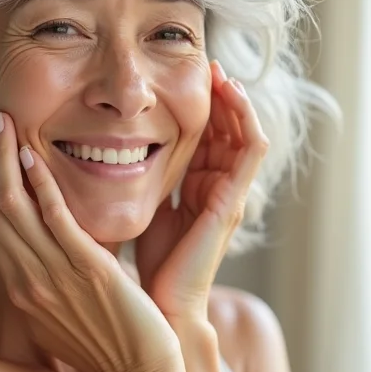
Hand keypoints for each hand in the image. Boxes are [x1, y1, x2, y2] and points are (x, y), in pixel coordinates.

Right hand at [0, 108, 181, 371]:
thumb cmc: (106, 344)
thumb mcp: (61, 311)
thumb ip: (47, 276)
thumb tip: (45, 244)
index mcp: (21, 287)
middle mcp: (27, 280)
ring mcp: (53, 276)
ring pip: (13, 208)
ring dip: (4, 159)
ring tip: (2, 122)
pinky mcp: (87, 271)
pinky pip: (55, 221)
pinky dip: (39, 186)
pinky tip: (32, 156)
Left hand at [135, 61, 268, 323]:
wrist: (162, 308)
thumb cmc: (152, 266)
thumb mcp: (148, 210)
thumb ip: (146, 183)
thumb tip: (119, 153)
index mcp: (199, 189)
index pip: (207, 138)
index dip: (201, 108)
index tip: (182, 78)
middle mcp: (219, 188)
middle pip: (227, 131)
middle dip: (219, 97)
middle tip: (206, 63)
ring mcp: (230, 194)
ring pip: (244, 134)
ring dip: (235, 100)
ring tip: (220, 69)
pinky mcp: (234, 201)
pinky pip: (251, 151)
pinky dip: (245, 118)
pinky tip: (230, 92)